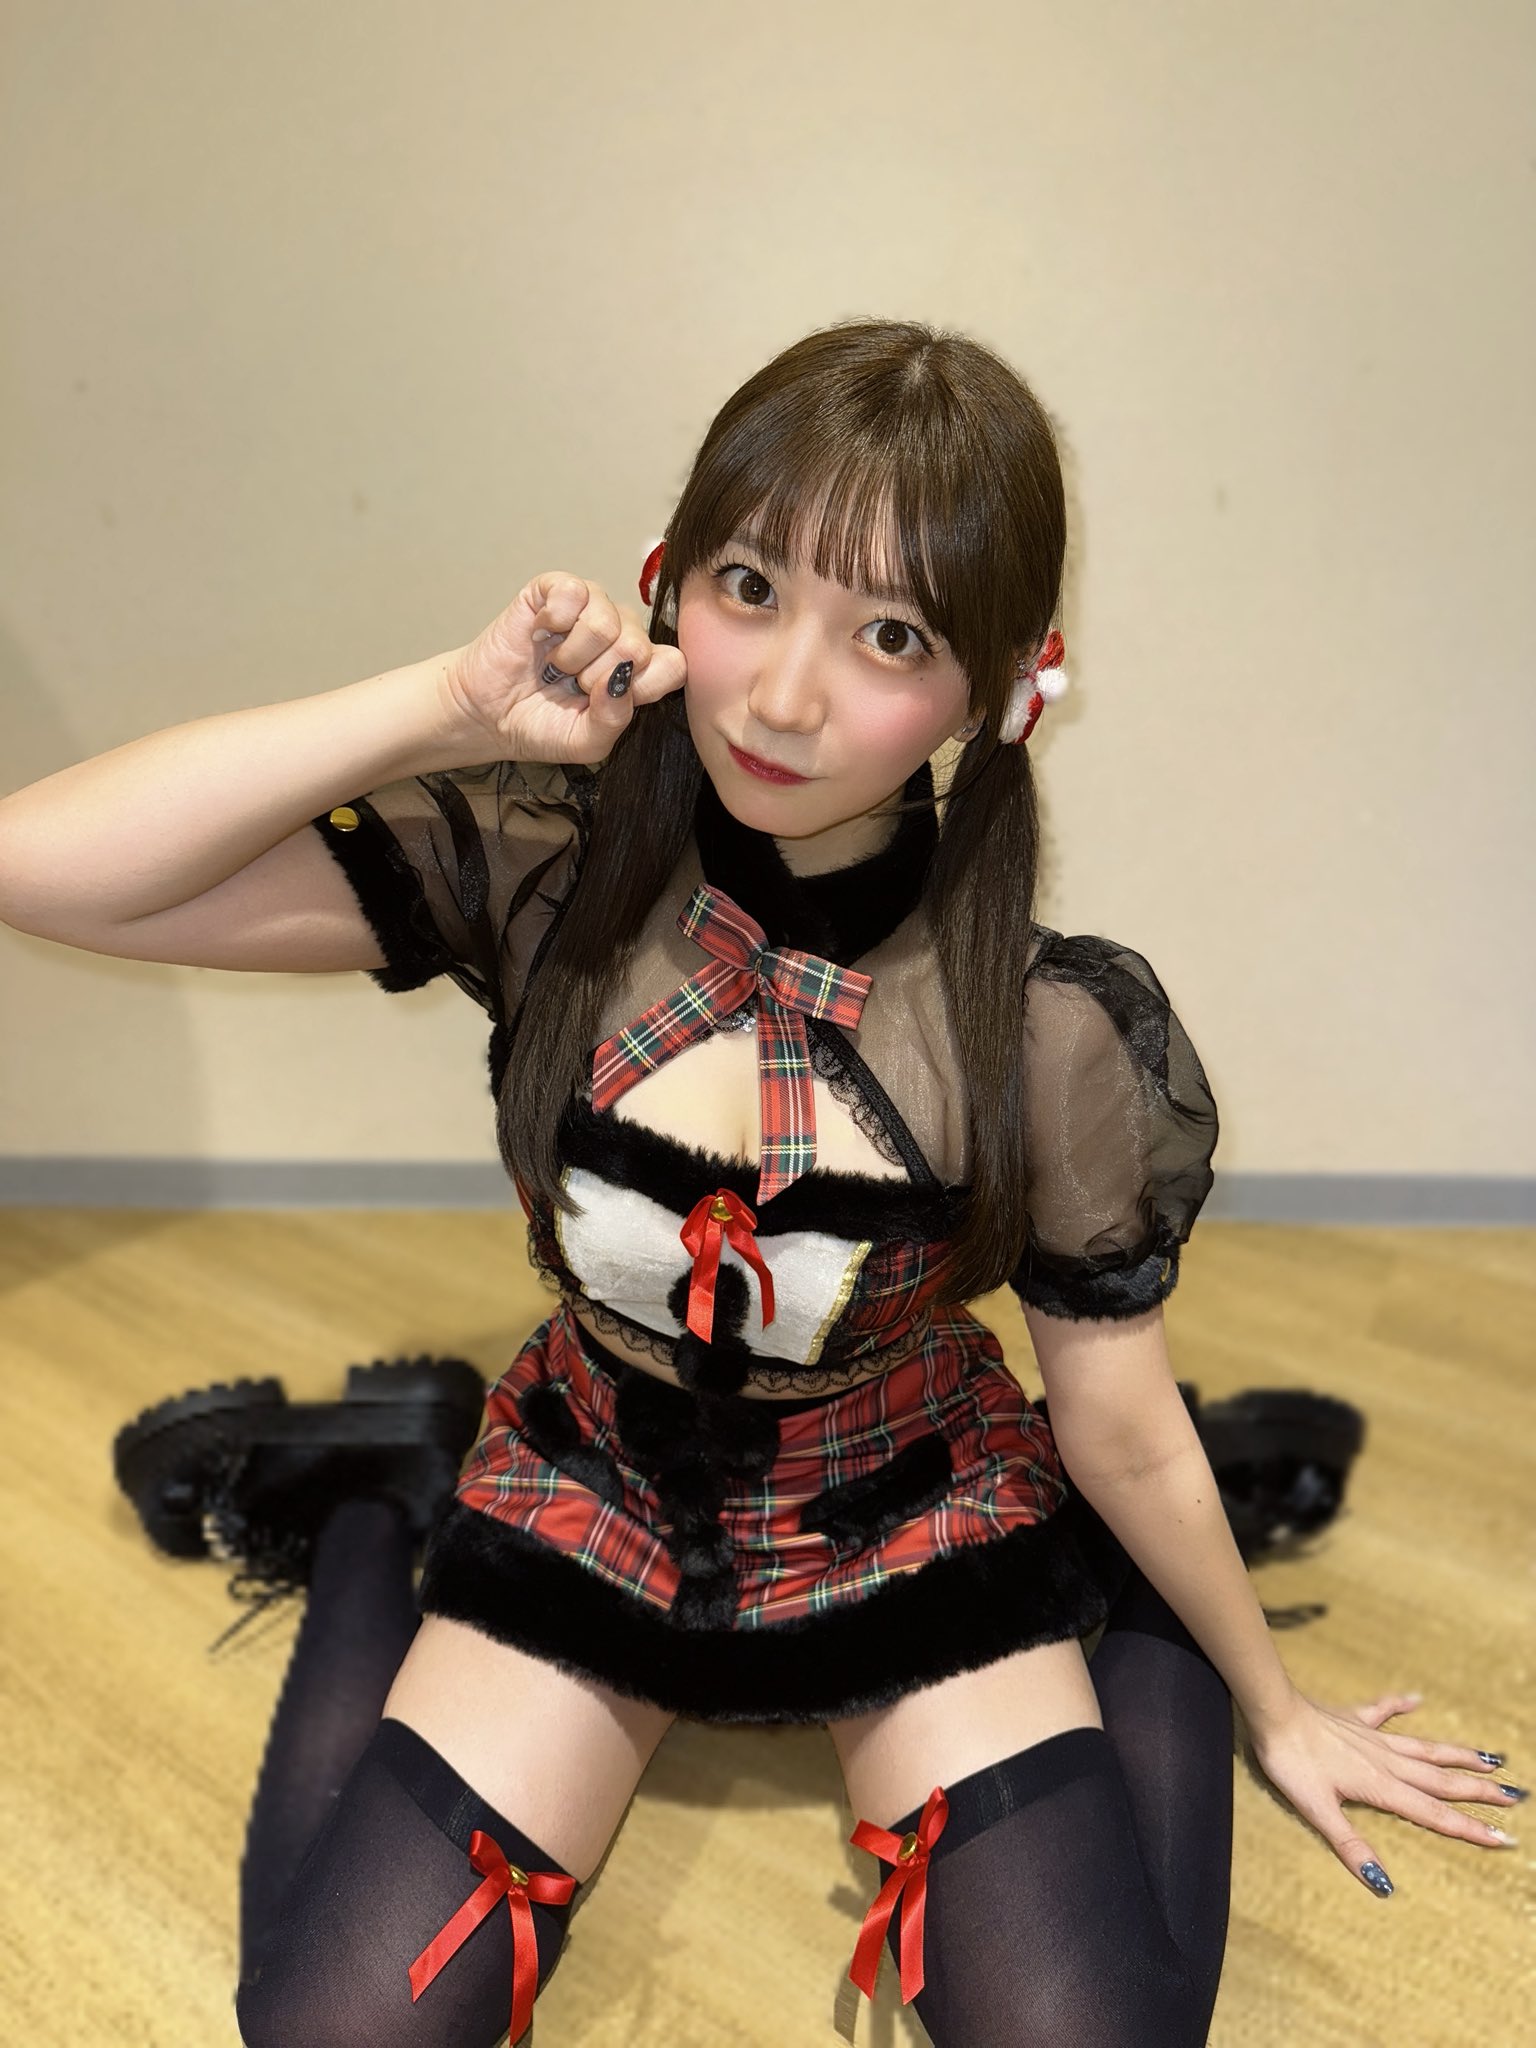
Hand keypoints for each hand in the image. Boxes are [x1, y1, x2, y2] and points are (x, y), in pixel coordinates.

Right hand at [443, 571, 686, 766]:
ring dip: (571, 655)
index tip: (605, 701)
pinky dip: (552, 621)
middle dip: (596, 677)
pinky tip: (540, 635)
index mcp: (638, 670)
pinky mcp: (557, 589)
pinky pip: (573, 592)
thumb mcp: (585, 742)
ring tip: (555, 665)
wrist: (487, 713)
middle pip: (637, 646)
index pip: (674, 664)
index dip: (643, 686)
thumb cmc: (539, 725)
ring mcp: (591, 608)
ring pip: (606, 622)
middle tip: (571, 685)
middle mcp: (622, 633)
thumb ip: (613, 720)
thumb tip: (622, 679)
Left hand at [1248, 1690, 1520, 1894]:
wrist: (1272, 1710)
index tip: (1504, 1838)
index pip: (1433, 1814)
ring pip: (1424, 1748)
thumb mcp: (1318, 1811)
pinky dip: (1401, 1705)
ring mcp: (1371, 1737)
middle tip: (1515, 1797)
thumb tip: (1383, 1884)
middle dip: (1479, 1791)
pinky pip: (1384, 1711)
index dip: (1469, 1829)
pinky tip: (1417, 1699)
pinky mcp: (1353, 1718)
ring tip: (1491, 1758)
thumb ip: (1351, 1846)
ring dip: (1458, 1755)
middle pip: (1440, 1780)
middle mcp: (1385, 1761)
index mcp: (1381, 1787)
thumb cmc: (1291, 1762)